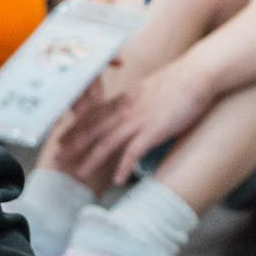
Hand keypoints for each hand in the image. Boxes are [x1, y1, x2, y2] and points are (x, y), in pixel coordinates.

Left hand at [60, 56, 214, 185]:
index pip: (93, 115)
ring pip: (107, 142)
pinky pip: (134, 151)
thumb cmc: (178, 83)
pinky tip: (117, 180)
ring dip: (92, 159)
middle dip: (74, 144)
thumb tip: (132, 113)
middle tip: (57, 157)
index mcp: (124, 99)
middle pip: (93, 129)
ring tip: (80, 173)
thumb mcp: (149, 91)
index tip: (61, 138)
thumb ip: (137, 102)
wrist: (197, 75)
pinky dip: (124, 166)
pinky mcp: (154, 130)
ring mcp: (138, 120)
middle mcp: (126, 110)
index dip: (76, 128)